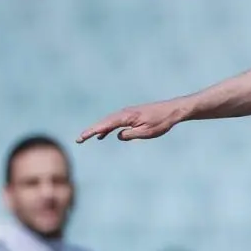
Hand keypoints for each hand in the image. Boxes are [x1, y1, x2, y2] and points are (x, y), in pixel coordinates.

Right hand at [76, 98, 190, 142]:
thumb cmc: (161, 122)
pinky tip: (104, 135)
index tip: (82, 137)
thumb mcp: (146, 132)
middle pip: (103, 122)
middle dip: (91, 131)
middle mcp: (124, 113)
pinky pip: (116, 122)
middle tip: (79, 140)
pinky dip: (108, 128)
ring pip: (109, 122)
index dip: (92, 131)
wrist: (172, 110)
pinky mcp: (132, 115)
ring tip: (87, 138)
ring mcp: (127, 113)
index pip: (105, 125)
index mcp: (126, 117)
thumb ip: (130, 135)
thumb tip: (118, 136)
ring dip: (98, 130)